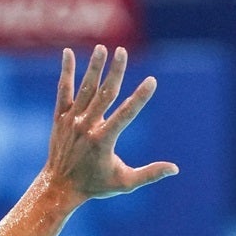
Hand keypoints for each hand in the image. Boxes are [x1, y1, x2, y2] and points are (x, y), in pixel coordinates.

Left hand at [42, 45, 177, 204]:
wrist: (60, 187)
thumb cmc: (96, 185)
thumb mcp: (125, 183)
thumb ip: (149, 174)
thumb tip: (175, 168)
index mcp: (104, 140)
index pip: (126, 114)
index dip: (140, 97)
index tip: (152, 81)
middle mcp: (87, 127)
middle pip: (105, 94)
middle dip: (115, 72)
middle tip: (122, 52)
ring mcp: (72, 120)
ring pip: (86, 89)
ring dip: (94, 68)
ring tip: (102, 49)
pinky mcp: (60, 117)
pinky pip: (63, 91)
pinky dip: (67, 73)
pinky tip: (68, 53)